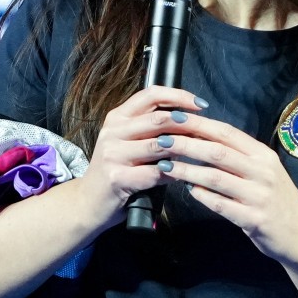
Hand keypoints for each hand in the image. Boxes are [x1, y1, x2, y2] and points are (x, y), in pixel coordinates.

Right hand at [76, 86, 206, 227]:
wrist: (89, 202)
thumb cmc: (117, 170)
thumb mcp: (127, 142)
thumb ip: (151, 129)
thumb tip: (190, 121)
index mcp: (117, 117)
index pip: (151, 95)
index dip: (179, 96)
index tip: (201, 104)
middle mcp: (113, 131)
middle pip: (158, 119)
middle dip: (188, 124)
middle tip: (208, 131)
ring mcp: (113, 154)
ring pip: (159, 145)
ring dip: (183, 150)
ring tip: (199, 154)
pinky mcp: (117, 178)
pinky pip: (155, 173)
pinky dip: (174, 174)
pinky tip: (183, 176)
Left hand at [155, 112, 297, 262]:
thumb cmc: (277, 201)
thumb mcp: (264, 172)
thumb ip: (238, 157)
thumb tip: (201, 139)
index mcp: (263, 155)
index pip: (227, 133)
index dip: (199, 124)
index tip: (174, 119)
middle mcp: (262, 171)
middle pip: (218, 152)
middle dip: (186, 144)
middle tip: (161, 140)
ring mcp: (259, 195)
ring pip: (215, 177)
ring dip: (187, 170)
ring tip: (164, 166)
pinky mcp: (254, 219)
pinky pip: (221, 205)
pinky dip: (201, 195)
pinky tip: (187, 189)